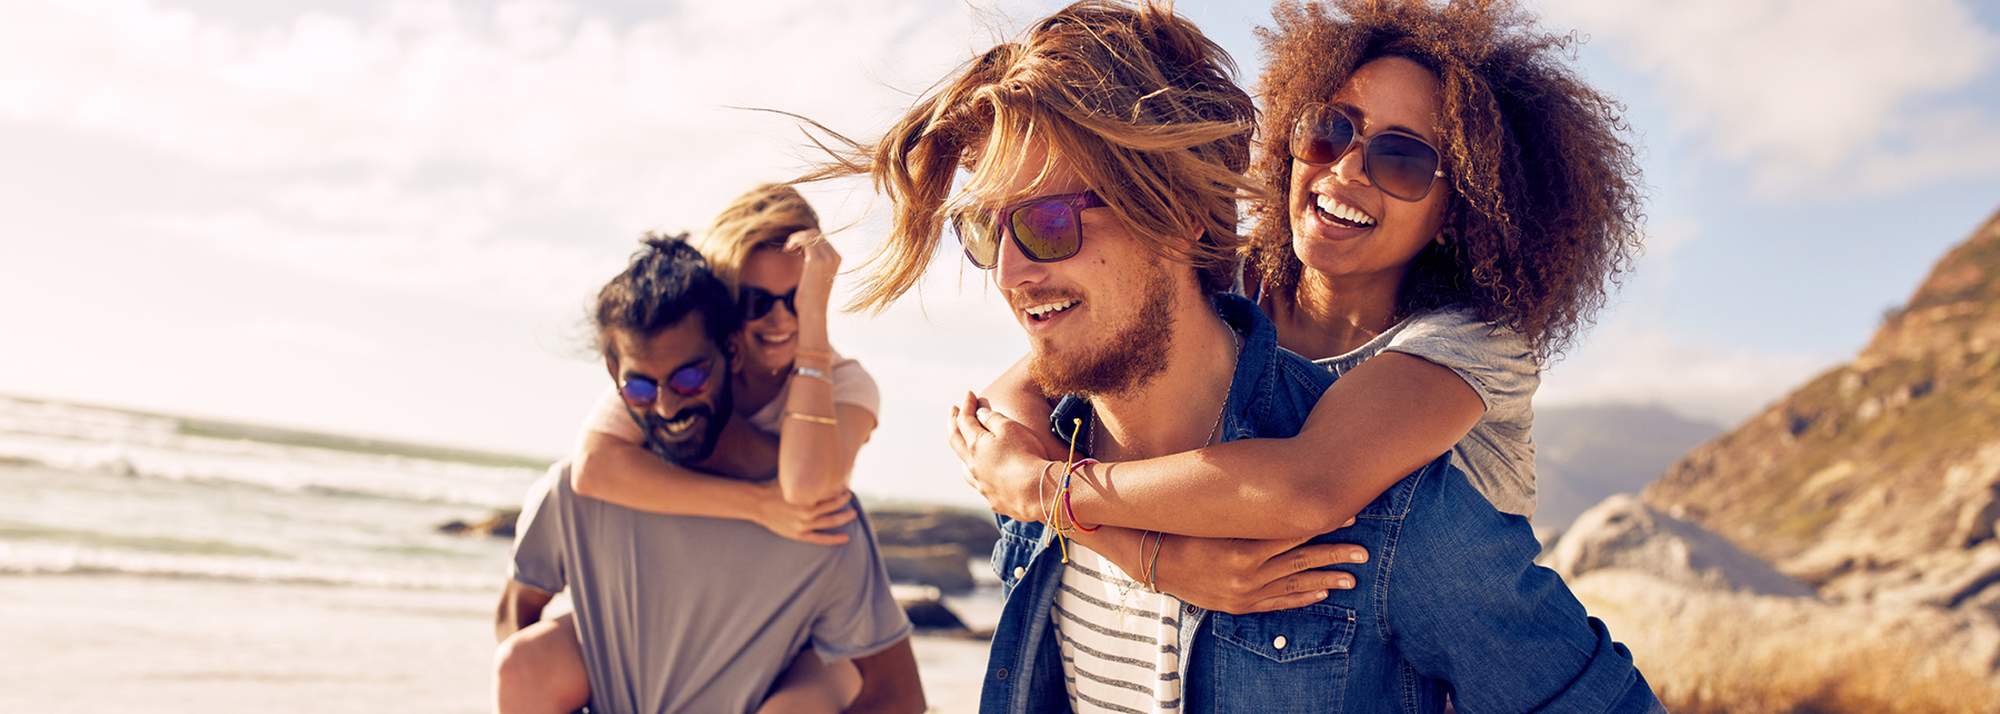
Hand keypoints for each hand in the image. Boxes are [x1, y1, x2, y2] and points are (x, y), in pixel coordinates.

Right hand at [751, 482, 855, 544]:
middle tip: (850, 496)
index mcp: (806, 496)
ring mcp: (803, 524)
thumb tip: (820, 464)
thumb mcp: (791, 478)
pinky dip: (834, 538)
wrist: (757, 503)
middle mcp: (806, 511)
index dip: (840, 491)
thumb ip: (805, 476)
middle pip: (833, 507)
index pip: (830, 493)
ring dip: (844, 517)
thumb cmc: (774, 488)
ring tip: (852, 513)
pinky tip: (845, 538)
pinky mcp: (799, 534)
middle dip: (844, 502)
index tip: (845, 486)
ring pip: (830, 522)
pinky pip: (820, 538)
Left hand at [787, 229, 839, 318]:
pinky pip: (804, 239)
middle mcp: (835, 256)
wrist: (812, 311)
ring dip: (796, 238)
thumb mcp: (815, 275)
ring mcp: (827, 257)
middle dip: (800, 236)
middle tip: (789, 248)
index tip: (794, 248)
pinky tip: (788, 249)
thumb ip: (814, 260)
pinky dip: (794, 240)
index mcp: (837, 258)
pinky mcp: (816, 260)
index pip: (821, 237)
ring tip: (788, 248)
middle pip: (816, 233)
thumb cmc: (811, 296)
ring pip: (810, 234)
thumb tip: (803, 248)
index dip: (806, 239)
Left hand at [947, 391, 1058, 521]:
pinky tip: (982, 474)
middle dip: (953, 423)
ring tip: (962, 443)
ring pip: (964, 465)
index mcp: (975, 445)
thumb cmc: (1025, 456)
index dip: (967, 405)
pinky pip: (979, 482)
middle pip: (956, 440)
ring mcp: (981, 483)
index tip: (969, 394)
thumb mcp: (1010, 428)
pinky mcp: (992, 498)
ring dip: (962, 450)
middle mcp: (972, 465)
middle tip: (952, 411)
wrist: (1036, 493)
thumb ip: (992, 419)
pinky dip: (976, 472)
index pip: (965, 420)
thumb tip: (979, 413)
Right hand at [1154, 521, 1365, 613]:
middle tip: (1362, 552)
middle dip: (1334, 556)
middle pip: (1301, 562)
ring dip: (1325, 580)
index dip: (1322, 525)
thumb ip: (1246, 501)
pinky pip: (1277, 603)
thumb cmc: (1183, 525)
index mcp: (1242, 546)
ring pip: (1294, 586)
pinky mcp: (1238, 605)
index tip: (1348, 517)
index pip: (1293, 533)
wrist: (1150, 559)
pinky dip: (1300, 598)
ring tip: (1352, 578)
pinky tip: (1320, 593)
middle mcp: (1246, 573)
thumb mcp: (1215, 510)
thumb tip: (1278, 478)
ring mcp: (1243, 593)